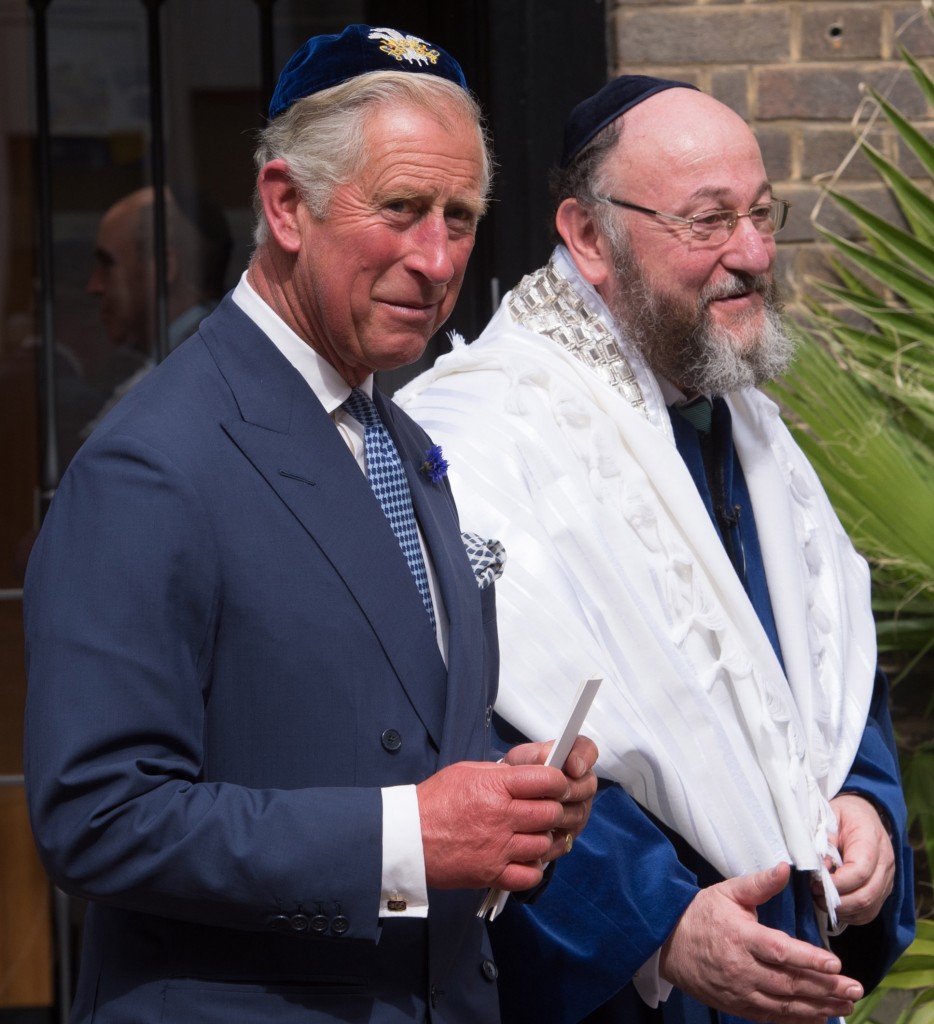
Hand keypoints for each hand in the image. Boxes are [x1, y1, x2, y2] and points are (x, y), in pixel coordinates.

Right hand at [417, 758, 583, 891]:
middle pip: (551, 813)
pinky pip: (530, 875)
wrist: (407, 838)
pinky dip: (532, 867)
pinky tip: (524, 857)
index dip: (557, 781)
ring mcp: (498, 848)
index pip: (546, 781)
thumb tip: (529, 774)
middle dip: (553, 808)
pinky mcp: (492, 874)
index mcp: (495, 787)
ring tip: (533, 832)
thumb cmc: (434, 802)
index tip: (556, 784)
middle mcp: (501, 817)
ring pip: (544, 844)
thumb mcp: (467, 772)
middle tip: (545, 808)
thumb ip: (501, 773)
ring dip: (543, 837)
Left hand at [503, 735, 597, 859]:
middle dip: (569, 789)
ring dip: (558, 812)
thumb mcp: (522, 759)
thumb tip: (549, 755)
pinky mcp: (571, 832)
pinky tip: (537, 828)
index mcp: (573, 758)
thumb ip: (537, 754)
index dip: (584, 758)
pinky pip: (569, 834)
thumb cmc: (518, 772)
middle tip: (549, 793)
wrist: (507, 798)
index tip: (572, 767)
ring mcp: (579, 808)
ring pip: (579, 812)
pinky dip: (552, 831)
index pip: (588, 750)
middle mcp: (582, 782)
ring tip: (538, 810)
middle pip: (588, 786)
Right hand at [659, 863, 863, 1023]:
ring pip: (785, 1005)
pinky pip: (772, 1018)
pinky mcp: (737, 1006)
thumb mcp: (727, 892)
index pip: (780, 951)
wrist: (667, 943)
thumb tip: (785, 868)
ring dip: (818, 1008)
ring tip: (845, 1006)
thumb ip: (759, 884)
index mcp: (740, 936)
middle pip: (789, 983)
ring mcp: (740, 992)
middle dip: (825, 988)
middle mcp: (742, 968)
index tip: (836, 964)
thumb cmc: (701, 914)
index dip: (809, 959)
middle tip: (855, 990)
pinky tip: (819, 1018)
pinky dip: (797, 1020)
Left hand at [811, 793, 894, 924]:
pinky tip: (834, 907)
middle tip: (815, 894)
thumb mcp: (829, 817)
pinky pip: (870, 912)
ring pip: (869, 908)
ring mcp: (887, 879)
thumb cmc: (844, 815)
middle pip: (866, 895)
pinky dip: (851, 915)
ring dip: (843, 910)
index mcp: (871, 841)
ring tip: (821, 900)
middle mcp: (885, 863)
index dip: (836, 883)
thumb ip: (824, 842)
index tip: (815, 882)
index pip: (859, 871)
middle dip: (837, 901)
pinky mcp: (883, 890)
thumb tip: (819, 870)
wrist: (863, 814)